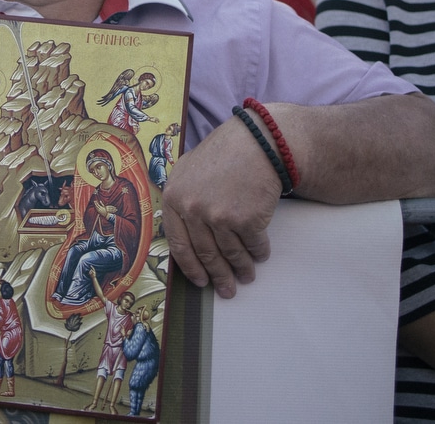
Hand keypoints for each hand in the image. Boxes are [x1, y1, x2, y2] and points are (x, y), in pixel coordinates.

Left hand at [161, 115, 281, 297]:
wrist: (256, 143)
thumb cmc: (222, 156)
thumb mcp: (188, 172)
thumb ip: (181, 201)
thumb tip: (183, 236)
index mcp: (173, 198)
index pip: (178, 245)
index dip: (190, 267)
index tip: (200, 281)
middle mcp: (192, 210)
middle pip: (206, 255)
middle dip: (219, 277)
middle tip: (227, 290)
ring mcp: (219, 216)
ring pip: (231, 254)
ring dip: (241, 269)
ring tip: (247, 276)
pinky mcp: (246, 220)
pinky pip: (253, 246)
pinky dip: (259, 253)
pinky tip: (260, 254)